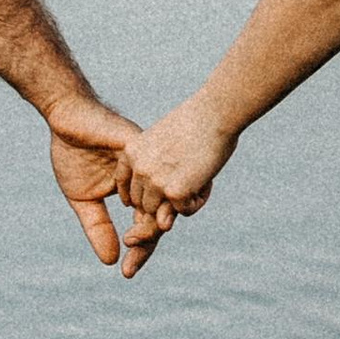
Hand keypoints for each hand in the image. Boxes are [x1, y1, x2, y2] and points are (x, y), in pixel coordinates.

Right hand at [44, 91, 165, 275]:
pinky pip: (153, 171)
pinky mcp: (140, 146)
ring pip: (160, 196)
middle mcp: (147, 179)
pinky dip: (148, 192)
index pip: (145, 224)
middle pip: (158, 216)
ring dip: (149, 222)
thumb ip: (98, 228)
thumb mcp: (83, 200)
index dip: (139, 249)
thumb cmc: (73, 154)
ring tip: (134, 242)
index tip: (127, 273)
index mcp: (136, 192)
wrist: (65, 118)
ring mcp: (146, 162)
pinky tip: (138, 210)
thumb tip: (112, 260)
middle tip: (130, 266)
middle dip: (145, 243)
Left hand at [121, 95, 245, 229]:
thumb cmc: (195, 125)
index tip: (160, 189)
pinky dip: (197, 201)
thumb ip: (158, 181)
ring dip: (181, 203)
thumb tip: (164, 225)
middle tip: (188, 181)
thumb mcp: (164, 146)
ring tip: (198, 180)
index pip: (126, 188)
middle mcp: (139, 168)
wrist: (214, 113)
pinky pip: (184, 212)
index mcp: (131, 152)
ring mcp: (155, 181)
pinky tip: (205, 180)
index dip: (143, 194)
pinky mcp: (174, 192)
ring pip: (161, 213)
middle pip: (144, 204)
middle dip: (164, 201)